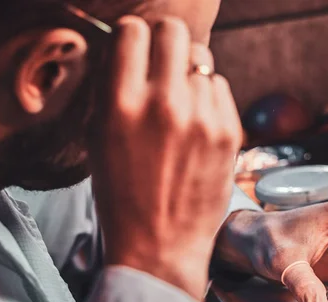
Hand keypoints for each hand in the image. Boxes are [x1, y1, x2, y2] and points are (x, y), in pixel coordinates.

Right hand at [88, 16, 241, 300]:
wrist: (161, 245)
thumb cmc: (123, 196)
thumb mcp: (98, 139)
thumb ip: (113, 89)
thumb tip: (130, 50)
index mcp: (121, 105)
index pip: (133, 30)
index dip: (134, 36)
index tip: (136, 48)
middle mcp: (164, 105)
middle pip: (175, 32)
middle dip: (167, 42)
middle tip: (163, 64)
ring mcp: (202, 118)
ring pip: (201, 63)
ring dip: (189, 78)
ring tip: (181, 111)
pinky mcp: (230, 132)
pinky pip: (220, 89)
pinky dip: (209, 99)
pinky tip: (198, 127)